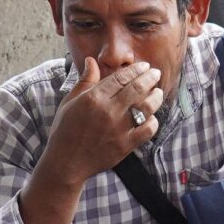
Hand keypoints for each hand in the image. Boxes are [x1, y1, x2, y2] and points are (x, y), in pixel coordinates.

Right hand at [41, 58, 164, 182]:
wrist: (65, 162)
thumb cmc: (65, 130)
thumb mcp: (70, 101)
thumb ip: (85, 81)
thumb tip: (92, 61)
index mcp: (94, 98)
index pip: (121, 77)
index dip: (136, 69)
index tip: (144, 66)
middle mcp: (108, 111)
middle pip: (137, 88)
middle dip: (150, 78)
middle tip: (155, 73)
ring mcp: (118, 129)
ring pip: (146, 108)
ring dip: (156, 97)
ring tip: (158, 92)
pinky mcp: (125, 145)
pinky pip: (147, 131)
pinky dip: (153, 122)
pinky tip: (153, 117)